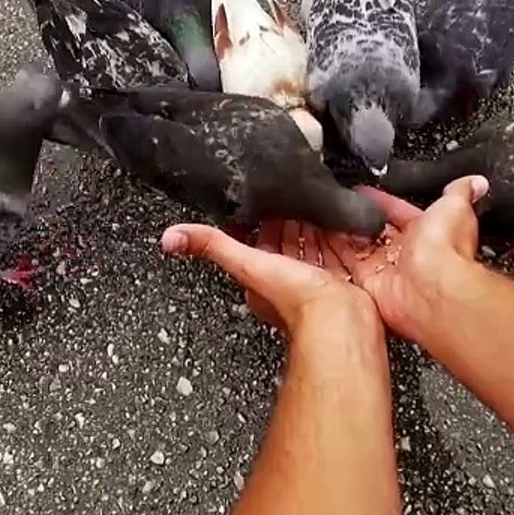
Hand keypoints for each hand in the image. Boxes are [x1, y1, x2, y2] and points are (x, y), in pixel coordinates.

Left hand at [161, 220, 380, 339]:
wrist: (339, 319)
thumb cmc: (296, 303)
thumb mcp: (245, 265)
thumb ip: (213, 246)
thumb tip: (172, 237)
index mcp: (261, 278)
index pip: (252, 244)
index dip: (253, 223)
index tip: (254, 203)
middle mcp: (288, 279)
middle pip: (283, 242)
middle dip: (285, 220)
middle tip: (284, 195)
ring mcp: (316, 279)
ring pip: (310, 245)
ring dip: (312, 225)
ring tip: (312, 201)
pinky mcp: (341, 278)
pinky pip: (338, 249)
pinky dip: (337, 234)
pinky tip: (340, 222)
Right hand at [330, 176, 488, 339]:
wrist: (432, 285)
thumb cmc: (446, 249)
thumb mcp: (456, 206)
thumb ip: (461, 191)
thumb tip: (475, 181)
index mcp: (425, 232)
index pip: (396, 211)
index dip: (379, 201)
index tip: (361, 191)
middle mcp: (405, 253)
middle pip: (373, 231)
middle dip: (355, 219)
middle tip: (336, 204)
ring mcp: (386, 269)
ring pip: (355, 249)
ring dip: (339, 235)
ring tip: (320, 218)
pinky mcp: (368, 284)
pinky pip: (343, 268)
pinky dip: (329, 256)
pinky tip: (317, 241)